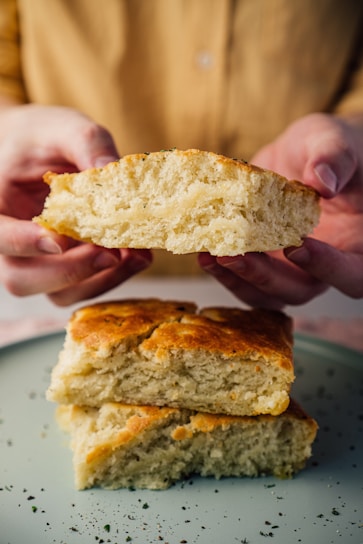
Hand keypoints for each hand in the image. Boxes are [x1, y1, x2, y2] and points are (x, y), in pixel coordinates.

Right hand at [0, 104, 151, 304]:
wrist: (44, 151)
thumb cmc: (44, 138)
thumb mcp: (63, 127)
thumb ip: (86, 143)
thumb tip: (112, 170)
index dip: (23, 243)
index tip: (58, 239)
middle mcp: (11, 245)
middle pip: (23, 279)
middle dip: (70, 272)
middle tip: (111, 253)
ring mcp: (38, 262)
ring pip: (58, 294)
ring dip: (99, 281)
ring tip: (136, 256)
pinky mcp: (66, 268)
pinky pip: (84, 288)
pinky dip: (112, 278)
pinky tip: (139, 256)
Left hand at [199, 113, 362, 308]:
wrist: (304, 154)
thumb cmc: (330, 148)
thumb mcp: (335, 141)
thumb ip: (334, 158)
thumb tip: (322, 181)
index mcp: (356, 245)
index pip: (351, 274)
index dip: (327, 268)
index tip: (296, 247)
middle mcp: (323, 266)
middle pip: (300, 290)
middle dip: (265, 278)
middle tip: (235, 256)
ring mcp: (290, 268)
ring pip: (267, 294)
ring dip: (238, 280)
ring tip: (211, 256)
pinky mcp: (263, 263)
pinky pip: (244, 280)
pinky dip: (224, 271)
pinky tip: (203, 252)